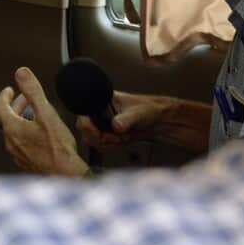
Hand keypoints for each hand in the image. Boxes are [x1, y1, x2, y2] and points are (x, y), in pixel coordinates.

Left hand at [0, 67, 88, 176]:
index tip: (9, 90)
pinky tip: (40, 135)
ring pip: (15, 132)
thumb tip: (21, 73)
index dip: (5, 96)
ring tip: (35, 115)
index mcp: (13, 129)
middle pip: (8, 119)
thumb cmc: (58, 149)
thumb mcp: (46, 113)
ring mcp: (18, 154)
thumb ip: (33, 91)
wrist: (65, 176)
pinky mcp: (27, 163)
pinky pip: (22, 144)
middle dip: (16, 106)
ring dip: (22, 120)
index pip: (1, 107)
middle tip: (24, 99)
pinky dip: (27, 134)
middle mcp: (11, 143)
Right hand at [85, 92, 210, 156]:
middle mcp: (98, 110)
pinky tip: (121, 140)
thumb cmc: (150, 110)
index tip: (98, 132)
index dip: (87, 125)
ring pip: (90, 138)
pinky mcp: (105, 132)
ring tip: (121, 137)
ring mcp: (101, 122)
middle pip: (84, 128)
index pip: (83, 112)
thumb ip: (126, 120)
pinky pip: (99, 144)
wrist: (159, 122)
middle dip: (99, 137)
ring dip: (106, 142)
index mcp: (101, 98)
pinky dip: (110, 145)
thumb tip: (115, 126)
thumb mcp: (138, 114)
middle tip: (114, 137)